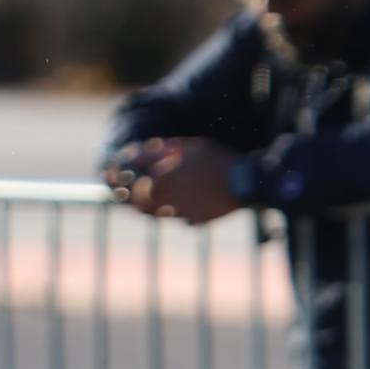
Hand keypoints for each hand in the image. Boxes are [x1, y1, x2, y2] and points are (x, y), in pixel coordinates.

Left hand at [106, 137, 237, 225]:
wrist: (244, 182)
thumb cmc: (217, 160)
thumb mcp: (191, 147)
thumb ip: (167, 149)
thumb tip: (148, 147)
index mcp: (163, 175)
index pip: (136, 185)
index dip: (129, 186)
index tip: (125, 185)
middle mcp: (168, 195)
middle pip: (144, 204)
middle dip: (141, 201)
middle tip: (139, 199)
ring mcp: (180, 210)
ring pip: (160, 213)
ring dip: (160, 208)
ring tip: (168, 201)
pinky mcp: (193, 221)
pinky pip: (182, 219)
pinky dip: (183, 214)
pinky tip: (194, 205)